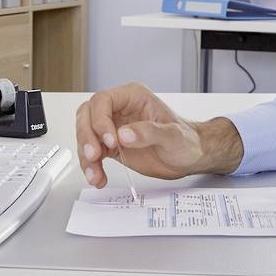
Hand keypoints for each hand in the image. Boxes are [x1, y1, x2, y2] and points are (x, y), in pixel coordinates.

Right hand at [74, 82, 242, 187]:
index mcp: (133, 97)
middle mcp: (119, 110)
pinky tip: (98, 178)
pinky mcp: (111, 146)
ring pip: (86, 135)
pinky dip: (91, 167)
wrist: (189, 158)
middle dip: (87, 136)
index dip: (101, 120)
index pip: (104, 101)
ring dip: (86, 156)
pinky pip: (93, 154)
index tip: (111, 141)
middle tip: (94, 155)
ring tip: (95, 174)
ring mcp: (113, 128)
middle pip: (87, 116)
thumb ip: (150, 132)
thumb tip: (124, 134)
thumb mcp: (173, 136)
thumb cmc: (186, 141)